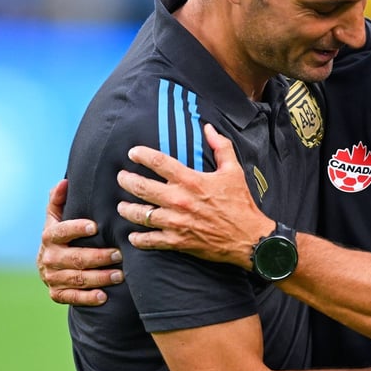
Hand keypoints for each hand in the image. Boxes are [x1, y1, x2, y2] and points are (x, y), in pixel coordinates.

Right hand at [37, 179, 123, 305]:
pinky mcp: (56, 294)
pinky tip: (104, 296)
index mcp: (49, 236)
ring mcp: (51, 277)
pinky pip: (71, 298)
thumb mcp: (57, 216)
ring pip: (76, 278)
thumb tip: (64, 182)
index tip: (95, 226)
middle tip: (119, 254)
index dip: (75, 228)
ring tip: (120, 274)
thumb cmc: (63, 235)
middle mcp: (48, 258)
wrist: (51, 264)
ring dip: (99, 277)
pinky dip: (87, 298)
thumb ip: (59, 200)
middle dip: (97, 257)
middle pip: (73, 258)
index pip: (60, 231)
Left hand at [116, 123, 274, 266]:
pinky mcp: (178, 241)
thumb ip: (220, 147)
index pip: (159, 162)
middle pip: (143, 187)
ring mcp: (177, 222)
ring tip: (122, 206)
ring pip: (141, 214)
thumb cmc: (241, 204)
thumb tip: (209, 128)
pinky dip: (139, 238)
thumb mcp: (233, 171)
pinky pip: (150, 240)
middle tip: (121, 177)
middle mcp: (180, 200)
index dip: (142, 155)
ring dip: (127, 209)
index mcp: (192, 180)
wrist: (248, 238)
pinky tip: (133, 235)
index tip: (132, 153)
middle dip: (127, 180)